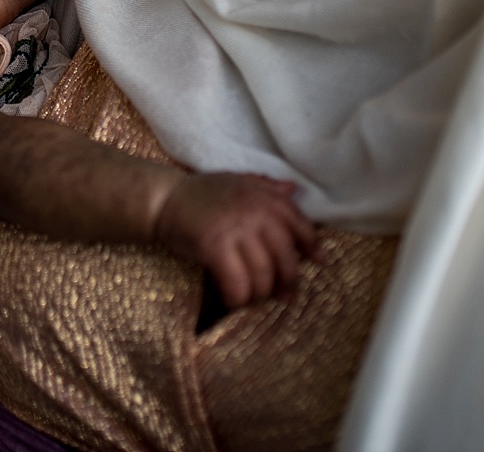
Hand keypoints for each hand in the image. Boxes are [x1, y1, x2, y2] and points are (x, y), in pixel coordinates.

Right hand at [155, 173, 318, 307]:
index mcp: (265, 197)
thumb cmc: (202, 192)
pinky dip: (238, 298)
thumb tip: (294, 188)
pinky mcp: (215, 248)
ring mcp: (235, 230)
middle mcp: (255, 213)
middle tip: (284, 295)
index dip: (312, 247)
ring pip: (262, 275)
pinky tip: (234, 302)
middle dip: (287, 281)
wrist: (164, 198)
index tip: (319, 263)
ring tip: (254, 299)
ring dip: (260, 294)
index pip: (299, 225)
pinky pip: (236, 283)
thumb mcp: (238, 181)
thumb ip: (267, 187)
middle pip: (285, 258)